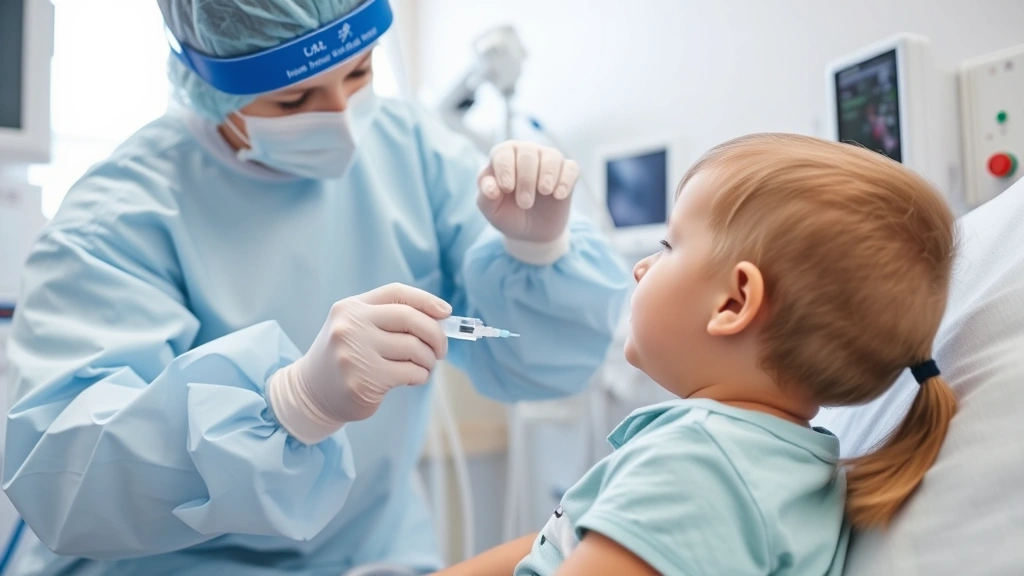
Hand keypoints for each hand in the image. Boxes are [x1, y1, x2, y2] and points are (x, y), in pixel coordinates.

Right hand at [269, 284, 449, 442]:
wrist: (312, 392)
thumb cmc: (346, 357)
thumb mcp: (357, 328)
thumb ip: (390, 320)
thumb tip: (440, 319)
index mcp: (351, 308)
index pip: (396, 293)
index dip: (426, 301)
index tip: (446, 312)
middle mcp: (350, 326)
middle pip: (410, 318)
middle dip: (436, 334)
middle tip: (441, 350)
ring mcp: (355, 353)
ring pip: (414, 348)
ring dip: (428, 360)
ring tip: (423, 366)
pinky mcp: (363, 380)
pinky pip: (410, 372)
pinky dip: (420, 376)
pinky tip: (413, 379)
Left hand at [477, 141, 578, 242]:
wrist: (531, 232)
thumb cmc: (508, 214)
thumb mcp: (491, 210)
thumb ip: (486, 197)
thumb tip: (491, 187)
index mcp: (504, 157)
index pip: (503, 152)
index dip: (505, 168)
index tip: (507, 189)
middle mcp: (526, 153)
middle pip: (528, 153)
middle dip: (526, 179)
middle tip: (525, 203)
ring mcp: (548, 160)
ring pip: (551, 156)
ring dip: (547, 176)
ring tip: (545, 192)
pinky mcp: (567, 172)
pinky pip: (570, 168)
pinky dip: (565, 180)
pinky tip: (559, 195)